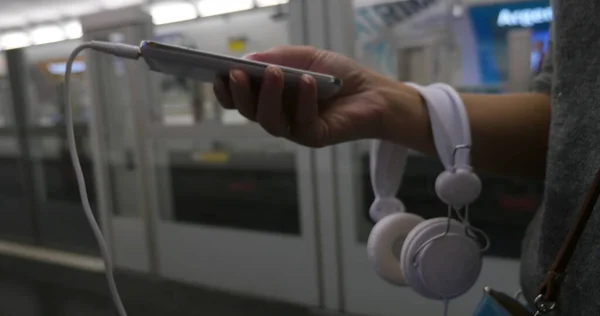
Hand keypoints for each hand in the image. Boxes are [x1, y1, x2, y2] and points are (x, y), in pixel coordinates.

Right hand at [213, 46, 415, 147]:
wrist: (375, 92)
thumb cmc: (339, 75)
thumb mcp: (306, 57)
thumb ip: (277, 57)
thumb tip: (247, 60)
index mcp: (272, 97)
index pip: (241, 99)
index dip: (227, 90)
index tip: (219, 73)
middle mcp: (280, 115)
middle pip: (249, 112)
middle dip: (240, 94)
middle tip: (236, 74)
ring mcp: (296, 129)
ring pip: (269, 122)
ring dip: (267, 97)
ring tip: (272, 74)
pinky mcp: (315, 137)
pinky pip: (301, 124)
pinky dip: (303, 101)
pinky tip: (306, 81)